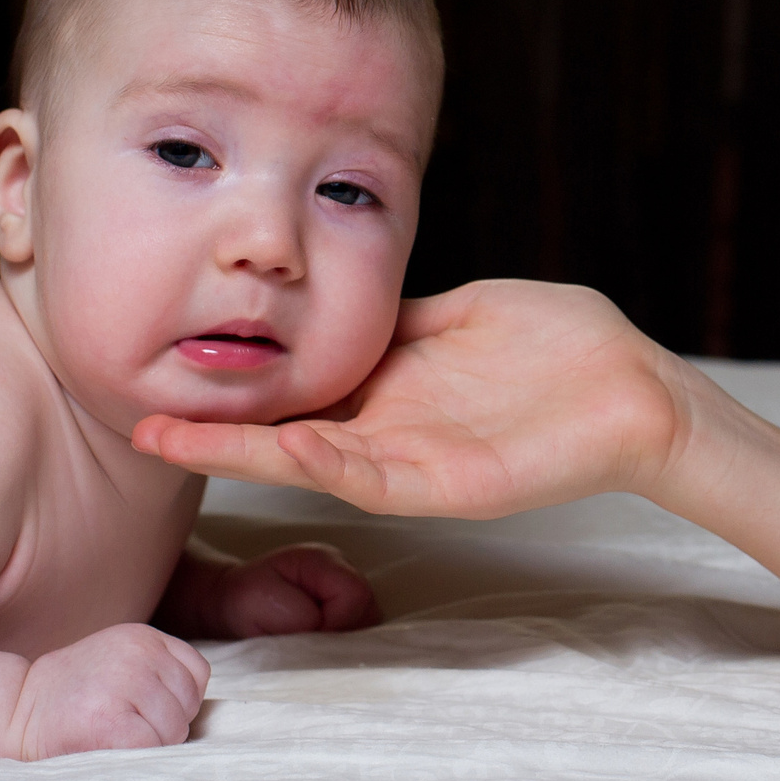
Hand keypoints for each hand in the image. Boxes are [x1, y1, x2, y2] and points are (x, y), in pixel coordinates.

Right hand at [9, 623, 211, 760]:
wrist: (15, 710)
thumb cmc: (75, 695)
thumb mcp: (120, 661)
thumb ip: (159, 672)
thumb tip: (200, 712)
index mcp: (143, 636)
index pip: (197, 673)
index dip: (179, 701)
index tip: (147, 710)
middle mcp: (137, 654)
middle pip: (188, 704)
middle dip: (166, 726)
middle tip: (126, 727)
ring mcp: (123, 684)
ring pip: (173, 730)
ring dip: (151, 745)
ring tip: (114, 736)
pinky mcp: (108, 721)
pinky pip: (150, 747)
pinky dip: (137, 758)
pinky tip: (109, 748)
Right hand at [131, 280, 691, 518]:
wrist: (640, 390)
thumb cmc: (567, 349)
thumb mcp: (468, 313)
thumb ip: (403, 315)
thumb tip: (346, 294)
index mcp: (394, 387)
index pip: (300, 388)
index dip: (239, 382)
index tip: (172, 365)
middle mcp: (394, 430)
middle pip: (288, 433)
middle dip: (215, 431)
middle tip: (138, 420)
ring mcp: (419, 462)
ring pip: (316, 464)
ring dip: (251, 454)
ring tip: (179, 438)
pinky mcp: (454, 486)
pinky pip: (382, 479)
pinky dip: (335, 463)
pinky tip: (292, 446)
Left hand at [173, 545, 381, 637]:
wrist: (227, 604)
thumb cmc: (240, 601)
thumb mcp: (259, 603)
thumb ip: (298, 617)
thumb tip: (328, 639)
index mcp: (325, 562)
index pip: (356, 595)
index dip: (337, 623)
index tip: (306, 639)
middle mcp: (344, 572)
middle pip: (369, 610)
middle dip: (343, 636)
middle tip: (309, 648)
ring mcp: (347, 591)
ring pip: (368, 623)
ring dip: (344, 642)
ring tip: (312, 648)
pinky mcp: (345, 610)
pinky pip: (359, 631)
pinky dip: (343, 645)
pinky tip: (319, 649)